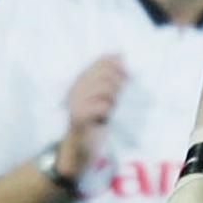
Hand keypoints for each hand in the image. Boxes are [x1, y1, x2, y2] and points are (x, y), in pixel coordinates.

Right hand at [59, 53, 123, 178]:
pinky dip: (108, 108)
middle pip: (103, 74)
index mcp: (80, 82)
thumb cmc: (95, 122)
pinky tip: (107, 115)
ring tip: (112, 106)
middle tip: (121, 94)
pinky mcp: (78, 117)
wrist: (80, 147)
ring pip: (103, 88)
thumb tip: (120, 55)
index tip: (128, 76)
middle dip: (119, 81)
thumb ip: (111, 78)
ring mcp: (75, 102)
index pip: (99, 62)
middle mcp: (75, 89)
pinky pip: (99, 106)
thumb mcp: (106, 97)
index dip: (116, 65)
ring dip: (115, 96)